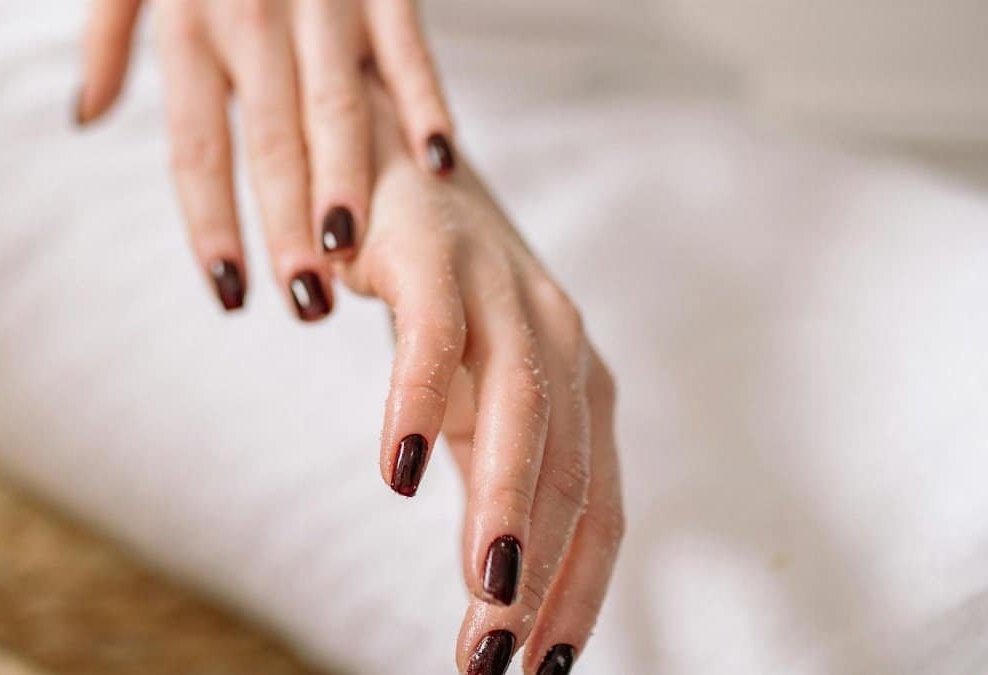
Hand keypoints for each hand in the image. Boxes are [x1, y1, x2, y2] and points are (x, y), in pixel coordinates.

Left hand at [76, 0, 455, 318]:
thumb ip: (109, 38)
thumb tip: (87, 116)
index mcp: (189, 28)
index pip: (198, 148)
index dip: (212, 224)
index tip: (230, 293)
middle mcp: (249, 19)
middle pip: (269, 141)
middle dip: (284, 226)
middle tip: (301, 302)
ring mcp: (320, 0)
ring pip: (333, 103)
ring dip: (346, 181)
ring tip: (350, 253)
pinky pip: (405, 46)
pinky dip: (424, 102)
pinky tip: (440, 164)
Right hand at [343, 83, 622, 674]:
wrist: (400, 175)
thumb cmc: (443, 304)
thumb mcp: (475, 403)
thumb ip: (494, 478)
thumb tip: (503, 583)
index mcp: (578, 388)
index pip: (599, 509)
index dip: (580, 594)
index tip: (542, 669)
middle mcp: (559, 343)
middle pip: (568, 473)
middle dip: (540, 574)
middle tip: (499, 659)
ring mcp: (504, 293)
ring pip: (520, 412)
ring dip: (504, 508)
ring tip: (485, 592)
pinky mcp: (438, 257)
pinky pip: (433, 339)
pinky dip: (419, 406)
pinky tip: (399, 470)